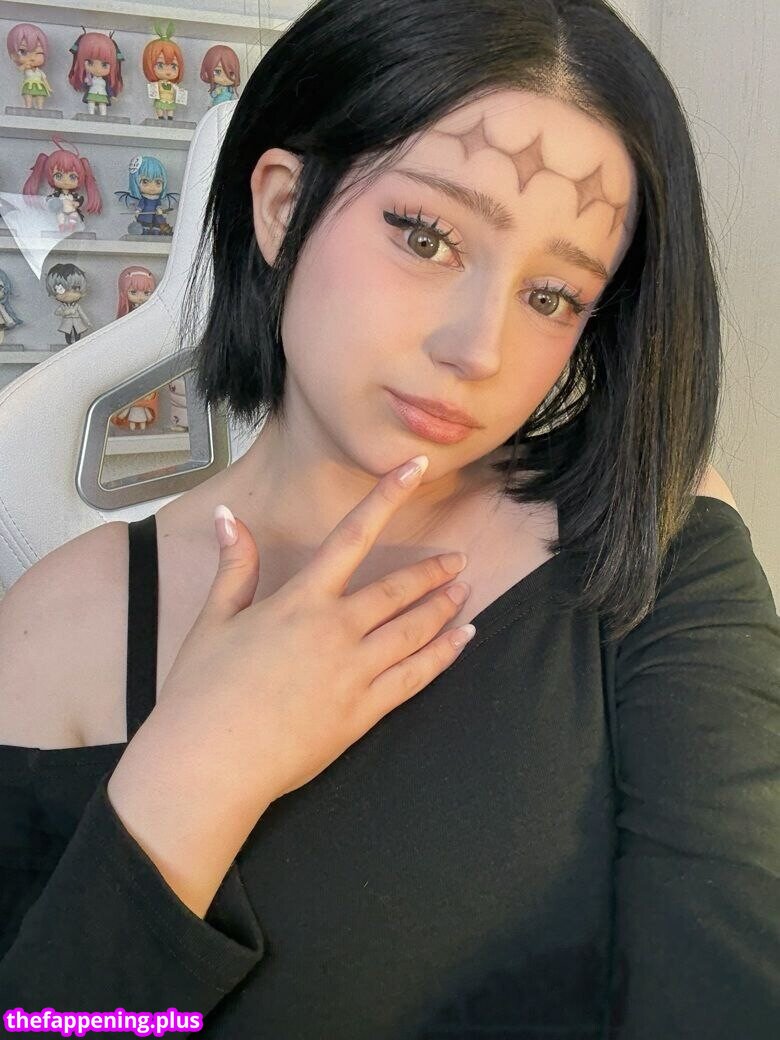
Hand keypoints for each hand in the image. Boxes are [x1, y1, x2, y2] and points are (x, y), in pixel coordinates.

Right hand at [151, 455, 475, 811]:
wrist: (210, 764)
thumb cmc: (201, 691)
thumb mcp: (213, 621)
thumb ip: (234, 567)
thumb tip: (230, 516)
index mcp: (300, 602)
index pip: (352, 535)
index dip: (387, 496)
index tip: (416, 468)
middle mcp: (336, 630)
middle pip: (398, 589)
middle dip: (433, 571)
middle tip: (458, 560)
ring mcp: (355, 673)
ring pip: (414, 630)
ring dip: (444, 607)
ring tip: (465, 592)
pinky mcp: (363, 713)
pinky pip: (416, 677)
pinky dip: (444, 654)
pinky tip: (463, 640)